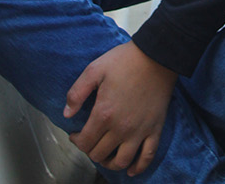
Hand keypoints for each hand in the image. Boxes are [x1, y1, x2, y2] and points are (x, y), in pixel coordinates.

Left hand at [64, 41, 177, 176]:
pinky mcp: (154, 129)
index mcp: (104, 114)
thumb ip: (77, 92)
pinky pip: (147, 156)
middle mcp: (121, 128)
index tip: (76, 134)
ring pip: (121, 161)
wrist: (157, 55)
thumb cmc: (126, 60)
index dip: (77, 141)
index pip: (85, 142)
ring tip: (106, 156)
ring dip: (109, 163)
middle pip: (100, 154)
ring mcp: (139, 131)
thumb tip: (67, 114)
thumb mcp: (95, 69)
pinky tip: (130, 169)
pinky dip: (138, 167)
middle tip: (91, 140)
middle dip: (91, 150)